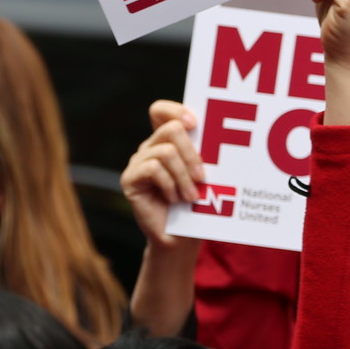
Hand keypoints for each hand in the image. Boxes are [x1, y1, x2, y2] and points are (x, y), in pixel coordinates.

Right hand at [122, 101, 203, 247]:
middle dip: (192, 153)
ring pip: (165, 152)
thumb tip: (218, 136)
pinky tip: (174, 199)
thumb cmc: (197, 206)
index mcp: (167, 142)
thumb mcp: (204, 176)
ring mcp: (138, 163)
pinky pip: (153, 169)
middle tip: (202, 176)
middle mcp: (150, 148)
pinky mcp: (130, 180)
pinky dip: (169, 185)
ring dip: (183, 176)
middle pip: (171, 129)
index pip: (161, 111)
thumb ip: (203, 155)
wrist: (181, 238)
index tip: (195, 124)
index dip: (176, 110)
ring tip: (191, 196)